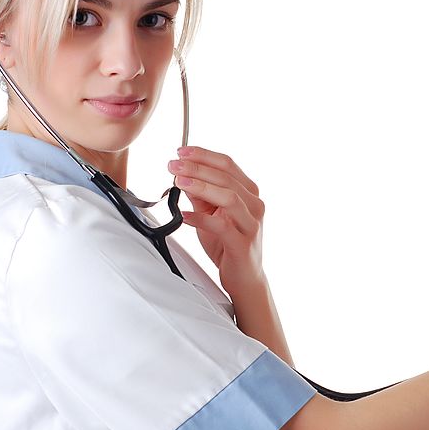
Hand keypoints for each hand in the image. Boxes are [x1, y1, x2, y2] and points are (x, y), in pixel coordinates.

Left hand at [168, 146, 265, 294]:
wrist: (244, 278)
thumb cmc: (228, 244)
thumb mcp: (211, 214)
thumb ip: (200, 195)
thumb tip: (181, 174)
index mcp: (248, 193)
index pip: (227, 164)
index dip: (203, 155)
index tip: (180, 152)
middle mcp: (254, 205)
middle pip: (226, 177)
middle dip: (197, 168)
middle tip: (173, 165)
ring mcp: (251, 224)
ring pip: (229, 197)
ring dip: (201, 186)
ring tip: (179, 182)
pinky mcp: (243, 243)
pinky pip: (221, 227)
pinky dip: (200, 219)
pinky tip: (184, 216)